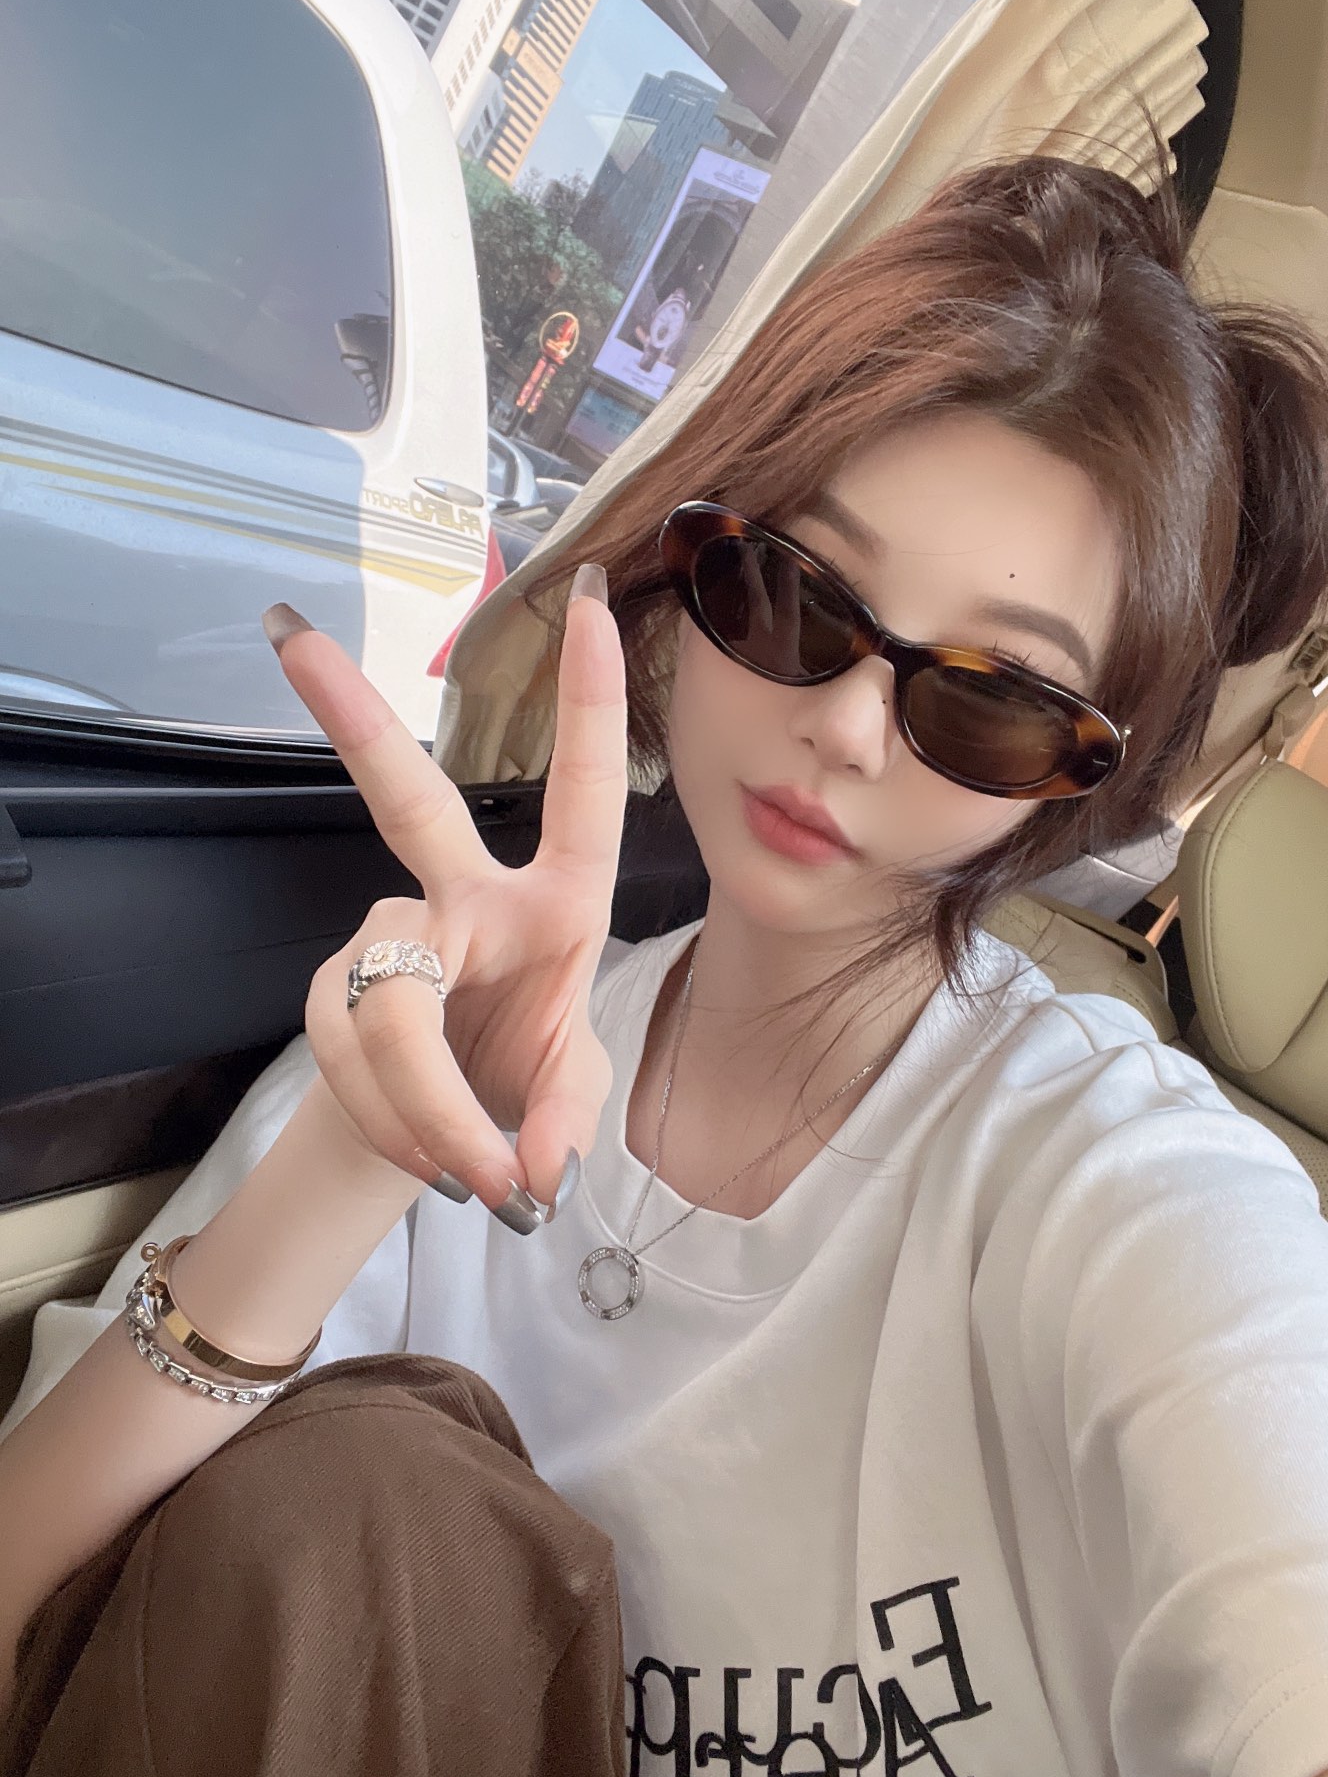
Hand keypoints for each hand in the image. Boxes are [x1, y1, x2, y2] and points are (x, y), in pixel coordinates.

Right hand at [262, 565, 626, 1215]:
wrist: (451, 1135)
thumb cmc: (525, 1080)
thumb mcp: (571, 1095)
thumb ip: (566, 1121)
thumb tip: (532, 1169)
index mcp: (560, 901)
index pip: (583, 791)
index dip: (590, 701)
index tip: (585, 599)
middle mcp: (471, 895)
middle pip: (405, 802)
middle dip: (354, 717)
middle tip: (289, 635)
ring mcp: (393, 935)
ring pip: (390, 1008)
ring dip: (431, 1109)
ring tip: (475, 1176)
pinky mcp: (336, 987)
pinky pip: (355, 1057)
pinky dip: (400, 1127)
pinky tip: (427, 1157)